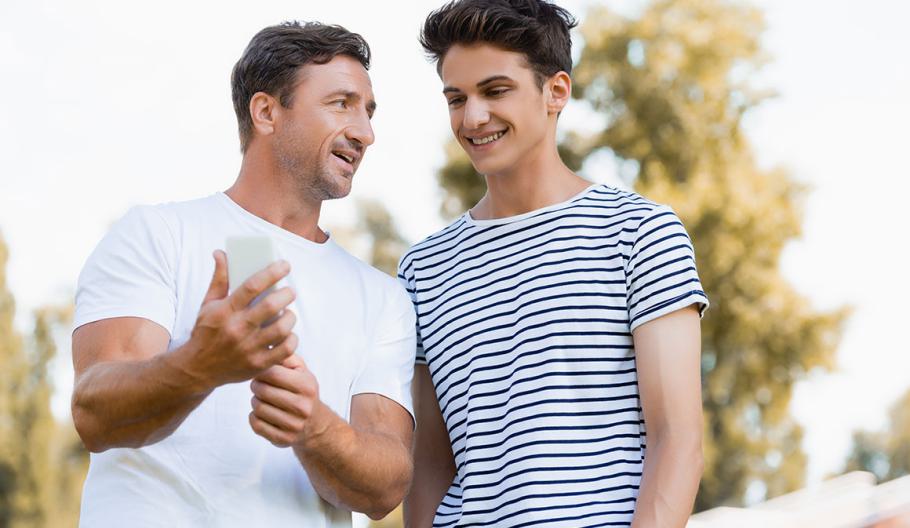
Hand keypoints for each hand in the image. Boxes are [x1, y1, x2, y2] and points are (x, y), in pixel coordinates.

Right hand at [176, 250, 298, 388]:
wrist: (196, 369)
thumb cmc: (205, 332)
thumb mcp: (208, 304)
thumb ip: (219, 279)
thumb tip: (221, 253)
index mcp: (225, 311)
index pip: (252, 286)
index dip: (272, 272)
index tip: (285, 265)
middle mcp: (237, 329)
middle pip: (272, 306)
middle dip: (287, 294)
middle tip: (290, 291)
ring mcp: (249, 349)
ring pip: (282, 328)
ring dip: (290, 317)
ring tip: (288, 313)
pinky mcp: (257, 365)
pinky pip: (285, 350)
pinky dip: (291, 339)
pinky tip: (287, 333)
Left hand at [249, 354, 322, 447]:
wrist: (315, 425)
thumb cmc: (303, 392)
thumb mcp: (302, 371)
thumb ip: (286, 356)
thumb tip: (268, 345)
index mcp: (306, 386)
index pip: (272, 373)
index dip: (261, 370)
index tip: (262, 371)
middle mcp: (302, 407)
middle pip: (262, 390)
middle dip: (256, 385)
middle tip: (260, 385)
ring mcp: (293, 425)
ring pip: (257, 407)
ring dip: (255, 401)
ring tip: (262, 398)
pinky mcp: (283, 439)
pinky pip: (256, 424)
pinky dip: (254, 417)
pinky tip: (262, 413)